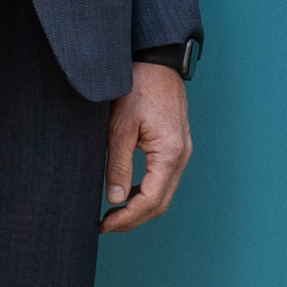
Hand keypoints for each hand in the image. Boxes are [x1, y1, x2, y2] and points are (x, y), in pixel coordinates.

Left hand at [101, 62, 191, 232]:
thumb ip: (118, 165)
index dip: (127, 218)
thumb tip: (115, 199)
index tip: (104, 225)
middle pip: (160, 203)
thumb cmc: (138, 87)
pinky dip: (147, 191)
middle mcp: (182, 156)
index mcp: (170, 154)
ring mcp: (182, 151)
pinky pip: (164, 178)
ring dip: (140, 207)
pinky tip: (127, 192)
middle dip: (134, 219)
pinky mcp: (176, 145)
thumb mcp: (120, 127)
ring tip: (113, 212)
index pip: (151, 201)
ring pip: (164, 193)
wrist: (157, 60)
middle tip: (106, 225)